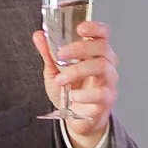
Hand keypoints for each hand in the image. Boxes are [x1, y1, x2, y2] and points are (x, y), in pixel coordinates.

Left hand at [33, 21, 118, 147]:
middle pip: (102, 48)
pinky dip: (85, 94)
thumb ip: (48, 53)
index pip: (103, 34)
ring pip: (103, 67)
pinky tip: (73, 96)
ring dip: (78, 70)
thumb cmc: (69, 92)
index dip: (94, 28)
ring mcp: (109, 82)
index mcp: (95, 53)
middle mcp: (106, 65)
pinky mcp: (107, 100)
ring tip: (62, 80)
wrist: (76, 119)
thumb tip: (39, 35)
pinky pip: (102, 93)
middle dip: (80, 48)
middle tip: (61, 54)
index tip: (80, 28)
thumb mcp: (54, 71)